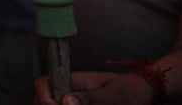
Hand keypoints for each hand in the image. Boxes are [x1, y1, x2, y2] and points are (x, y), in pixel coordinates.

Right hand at [34, 72, 153, 104]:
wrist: (141, 93)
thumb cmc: (129, 90)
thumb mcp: (114, 95)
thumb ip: (91, 99)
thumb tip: (65, 101)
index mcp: (71, 81)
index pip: (42, 85)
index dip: (43, 99)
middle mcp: (66, 91)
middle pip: (40, 101)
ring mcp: (70, 101)